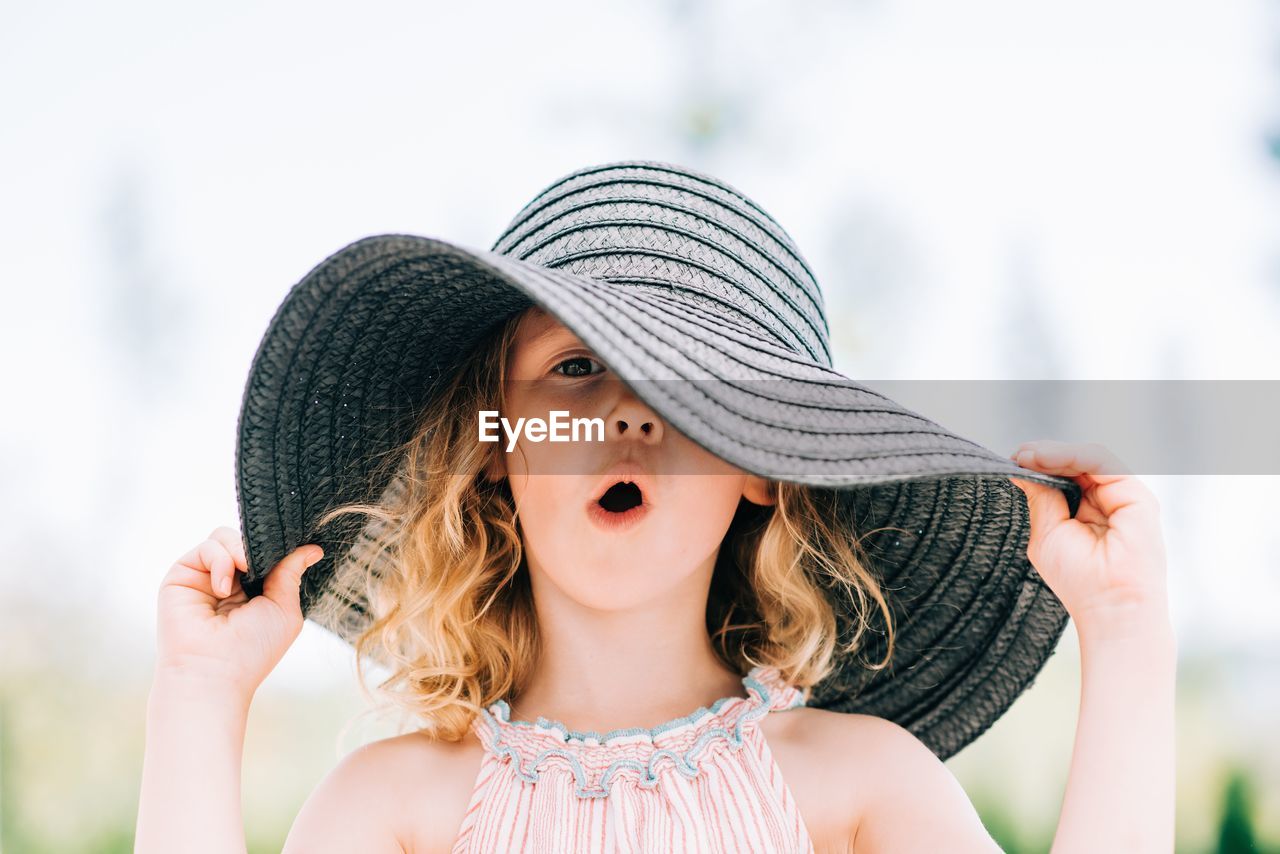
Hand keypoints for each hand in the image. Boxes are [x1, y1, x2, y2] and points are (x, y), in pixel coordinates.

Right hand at [154, 526, 323, 699]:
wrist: (213, 672)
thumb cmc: (252, 649)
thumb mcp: (284, 608)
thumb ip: (291, 574)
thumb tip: (313, 549)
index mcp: (253, 590)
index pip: (264, 553)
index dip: (277, 546)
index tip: (294, 543)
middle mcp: (229, 581)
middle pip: (244, 540)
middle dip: (258, 546)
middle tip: (262, 565)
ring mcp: (204, 577)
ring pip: (224, 536)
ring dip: (240, 550)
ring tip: (244, 573)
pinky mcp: (182, 575)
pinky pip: (206, 547)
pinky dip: (220, 560)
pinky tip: (223, 589)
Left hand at [1008, 440, 1169, 638]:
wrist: (1109, 605)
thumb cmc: (1078, 578)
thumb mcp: (1047, 532)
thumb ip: (1041, 498)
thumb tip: (1021, 467)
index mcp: (1085, 510)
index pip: (1063, 475)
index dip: (1038, 465)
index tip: (1012, 460)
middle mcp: (1105, 500)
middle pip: (1074, 463)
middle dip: (1042, 455)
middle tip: (1016, 455)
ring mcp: (1121, 496)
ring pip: (1086, 458)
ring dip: (1053, 453)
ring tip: (1027, 456)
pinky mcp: (1136, 495)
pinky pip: (1102, 462)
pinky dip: (1072, 456)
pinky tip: (1046, 460)